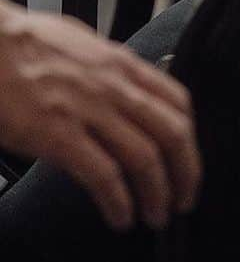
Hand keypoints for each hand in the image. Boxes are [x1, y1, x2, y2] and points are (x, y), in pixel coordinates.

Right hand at [0, 1, 201, 232]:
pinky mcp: (58, 135)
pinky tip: (120, 216)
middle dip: (186, 173)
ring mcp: (88, 110)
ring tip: (155, 215)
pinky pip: (103, 174)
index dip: (191, 138)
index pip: (178, 102)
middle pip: (172, 133)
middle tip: (183, 199)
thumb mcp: (83, 49)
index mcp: (122, 65)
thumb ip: (110, 74)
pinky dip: (118, 201)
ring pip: (145, 158)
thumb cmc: (26, 46)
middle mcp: (113, 86)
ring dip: (157, 194)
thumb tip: (127, 95)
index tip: (189, 161)